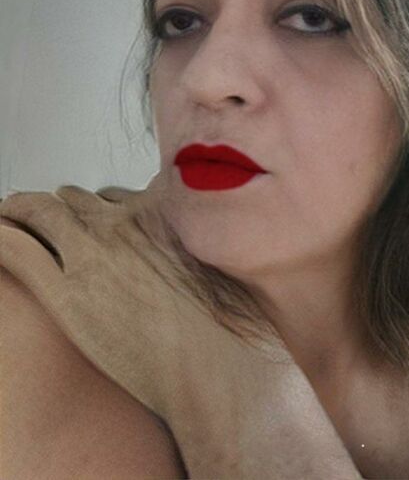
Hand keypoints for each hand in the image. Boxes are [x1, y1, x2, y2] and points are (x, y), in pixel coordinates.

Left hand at [0, 185, 360, 477]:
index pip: (121, 192)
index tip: (105, 218)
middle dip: (66, 209)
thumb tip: (197, 232)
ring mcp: (91, 254)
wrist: (219, 370)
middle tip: (53, 220)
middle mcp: (124, 221)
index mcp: (162, 209)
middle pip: (79, 199)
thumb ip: (203, 232)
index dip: (110, 207)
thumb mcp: (228, 257)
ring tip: (15, 219)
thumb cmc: (232, 324)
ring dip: (27, 213)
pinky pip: (16, 248)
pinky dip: (2, 238)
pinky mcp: (64, 293)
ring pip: (41, 212)